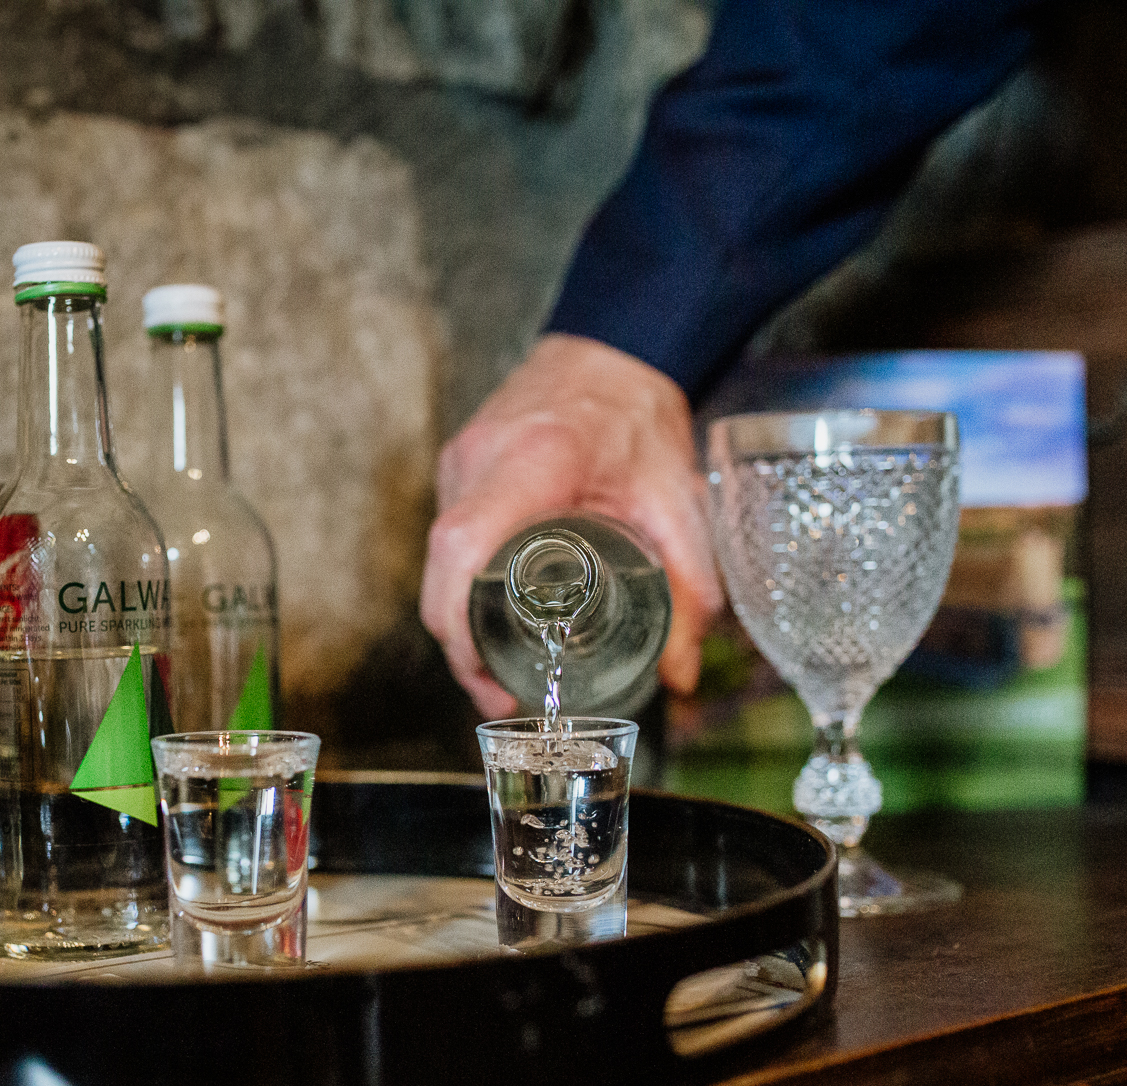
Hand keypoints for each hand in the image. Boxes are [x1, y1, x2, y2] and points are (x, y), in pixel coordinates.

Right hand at [421, 334, 723, 717]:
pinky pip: (446, 538)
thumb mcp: (676, 505)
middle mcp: (483, 458)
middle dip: (458, 645)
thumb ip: (689, 590)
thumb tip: (680, 674)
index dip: (457, 622)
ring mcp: (460, 461)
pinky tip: (494, 617)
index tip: (485, 677)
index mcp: (537, 460)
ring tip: (498, 669)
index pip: (462, 546)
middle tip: (500, 695)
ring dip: (458, 619)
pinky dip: (462, 585)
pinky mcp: (456, 466)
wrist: (613, 350)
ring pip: (437, 559)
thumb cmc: (640, 419)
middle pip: (441, 568)